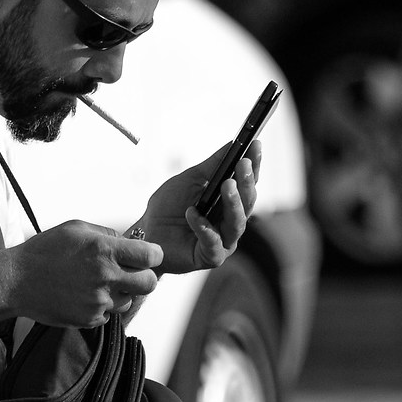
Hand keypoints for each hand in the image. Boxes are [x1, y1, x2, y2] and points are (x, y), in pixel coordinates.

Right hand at [3, 220, 161, 325]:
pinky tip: (83, 295)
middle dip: (144, 277)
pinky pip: (109, 314)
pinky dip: (102, 306)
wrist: (15, 282)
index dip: (153, 255)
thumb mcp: (75, 228)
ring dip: (120, 293)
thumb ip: (107, 234)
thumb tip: (128, 241)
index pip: (151, 256)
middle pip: (150, 284)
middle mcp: (105, 277)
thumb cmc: (43, 252)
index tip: (147, 256)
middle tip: (131, 273)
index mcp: (104, 251)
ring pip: (129, 300)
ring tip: (97, 283)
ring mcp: (98, 301)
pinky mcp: (89, 319)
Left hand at [138, 140, 259, 273]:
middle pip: (247, 203)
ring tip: (227, 185)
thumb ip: (212, 166)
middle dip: (246, 183)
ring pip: (236, 224)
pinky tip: (192, 213)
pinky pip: (213, 242)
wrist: (146, 232)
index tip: (255, 146)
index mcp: (228, 202)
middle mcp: (230, 222)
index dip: (253, 165)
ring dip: (233, 203)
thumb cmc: (169, 207)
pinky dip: (203, 227)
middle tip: (244, 165)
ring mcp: (223, 241)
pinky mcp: (210, 256)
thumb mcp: (190, 180)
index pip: (246, 183)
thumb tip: (232, 144)